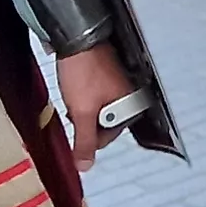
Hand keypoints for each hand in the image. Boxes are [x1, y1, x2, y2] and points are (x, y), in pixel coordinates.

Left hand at [53, 48, 137, 173]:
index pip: (105, 139)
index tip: (74, 121)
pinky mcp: (110, 77)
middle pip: (100, 126)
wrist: (77, 40)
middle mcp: (130, 98)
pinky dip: (83, 97)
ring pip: (96, 112)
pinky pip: (95, 98)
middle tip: (75, 105)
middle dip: (84, 121)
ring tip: (75, 93)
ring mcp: (120, 86)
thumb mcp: (82, 112)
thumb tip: (85, 166)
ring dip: (82, 109)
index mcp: (131, 108)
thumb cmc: (84, 70)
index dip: (85, 135)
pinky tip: (76, 87)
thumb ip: (85, 142)